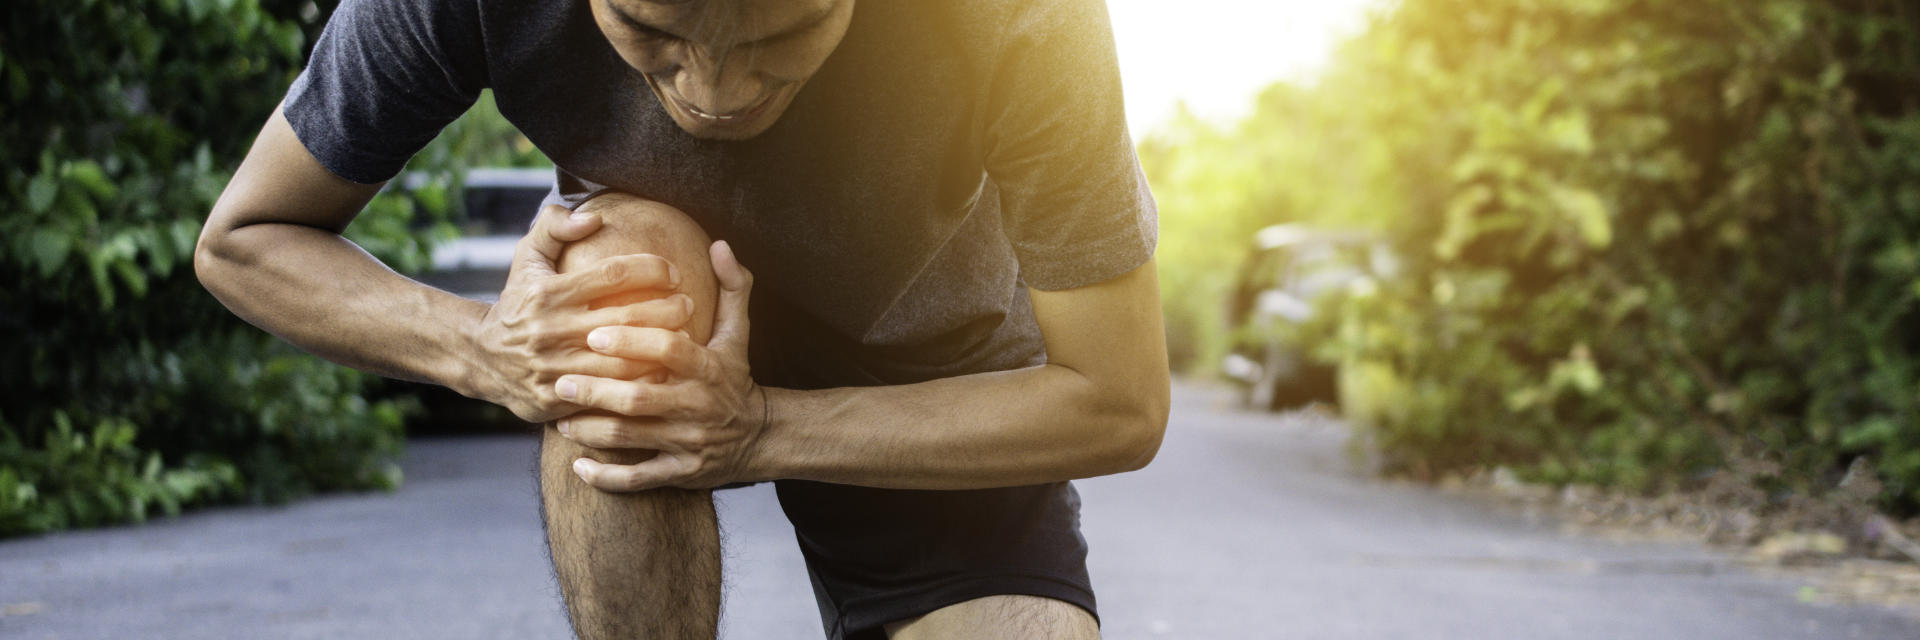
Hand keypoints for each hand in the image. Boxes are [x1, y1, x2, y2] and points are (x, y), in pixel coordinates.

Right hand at [470, 204, 694, 422]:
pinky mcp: (556, 400)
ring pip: (624, 362)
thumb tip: (594, 219)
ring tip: (685, 336)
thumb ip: (555, 227)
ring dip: (661, 349)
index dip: (651, 269)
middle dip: (668, 310)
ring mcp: (554, 368)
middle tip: (688, 304)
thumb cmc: (517, 300)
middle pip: (627, 318)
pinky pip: (610, 394)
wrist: (480, 356)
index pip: (613, 274)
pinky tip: (663, 371)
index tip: (673, 272)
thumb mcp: (526, 257)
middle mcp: (551, 330)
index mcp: (548, 293)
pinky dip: (641, 384)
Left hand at [553, 240, 762, 490]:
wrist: (761, 437)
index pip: (669, 350)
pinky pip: (639, 479)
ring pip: (631, 439)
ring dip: (591, 432)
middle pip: (639, 398)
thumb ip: (731, 287)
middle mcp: (698, 407)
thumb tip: (720, 244)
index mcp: (709, 369)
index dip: (632, 340)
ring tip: (561, 419)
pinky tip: (578, 466)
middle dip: (596, 391)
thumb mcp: (739, 333)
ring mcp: (689, 443)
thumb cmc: (737, 377)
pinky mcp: (681, 473)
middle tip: (560, 381)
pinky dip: (607, 477)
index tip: (595, 333)